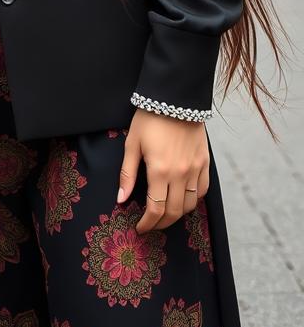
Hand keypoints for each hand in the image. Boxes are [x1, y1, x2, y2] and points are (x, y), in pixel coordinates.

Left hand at [118, 108, 209, 233]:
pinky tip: (183, 200)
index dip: (147, 224)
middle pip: (174, 212)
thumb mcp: (132, 144)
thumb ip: (127, 174)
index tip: (140, 228)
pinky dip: (194, 201)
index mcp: (160, 171)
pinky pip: (202, 190)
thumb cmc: (149, 119)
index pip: (155, 209)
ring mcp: (195, 169)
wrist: (175, 98)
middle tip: (151, 225)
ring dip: (177, 215)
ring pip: (190, 205)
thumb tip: (121, 200)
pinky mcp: (204, 162)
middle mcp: (180, 174)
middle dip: (161, 224)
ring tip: (165, 215)